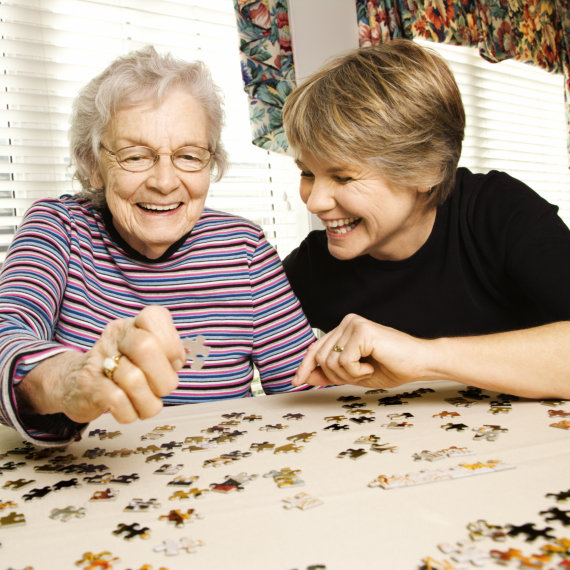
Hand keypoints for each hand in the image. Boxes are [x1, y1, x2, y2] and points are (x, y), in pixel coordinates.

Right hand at [52, 305, 185, 423]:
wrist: (73, 382)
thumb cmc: (121, 368)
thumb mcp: (146, 353)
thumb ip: (168, 353)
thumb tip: (182, 358)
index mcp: (134, 325)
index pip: (155, 316)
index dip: (171, 343)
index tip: (174, 361)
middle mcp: (116, 337)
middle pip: (145, 347)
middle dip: (164, 377)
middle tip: (162, 388)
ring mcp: (99, 360)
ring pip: (133, 380)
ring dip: (148, 401)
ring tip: (146, 402)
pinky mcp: (88, 386)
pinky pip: (117, 401)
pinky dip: (131, 412)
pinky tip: (129, 410)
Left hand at [293, 313, 432, 388]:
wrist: (420, 364)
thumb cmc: (392, 367)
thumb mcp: (354, 375)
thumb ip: (330, 373)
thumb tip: (304, 377)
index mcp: (344, 329)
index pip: (316, 348)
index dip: (305, 366)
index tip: (296, 382)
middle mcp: (346, 322)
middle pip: (320, 357)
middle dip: (336, 376)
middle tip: (360, 375)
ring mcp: (354, 324)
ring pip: (330, 360)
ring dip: (348, 375)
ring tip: (368, 370)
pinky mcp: (362, 330)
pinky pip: (344, 360)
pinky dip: (357, 371)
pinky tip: (372, 366)